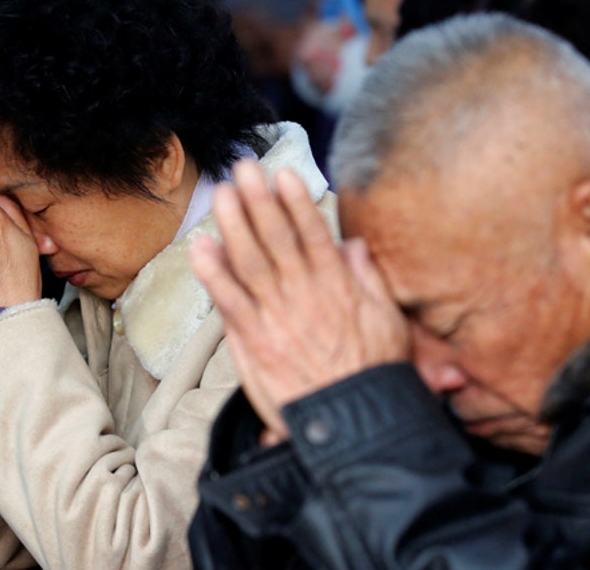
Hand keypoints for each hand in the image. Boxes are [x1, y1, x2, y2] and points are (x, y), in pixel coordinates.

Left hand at [190, 162, 408, 444]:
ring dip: (233, 223)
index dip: (296, 201)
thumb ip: (369, 279)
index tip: (283, 174)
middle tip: (243, 167)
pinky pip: (229, 300)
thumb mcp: (388, 321)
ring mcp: (276, 316)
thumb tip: (353, 244)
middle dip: (258, 199)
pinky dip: (213, 272)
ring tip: (222, 193)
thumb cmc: (374, 375)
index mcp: (337, 286)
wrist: (353, 422)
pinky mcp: (254, 341)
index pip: (313, 233)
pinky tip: (200, 246)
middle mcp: (304, 294)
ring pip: (250, 260)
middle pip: (276, 237)